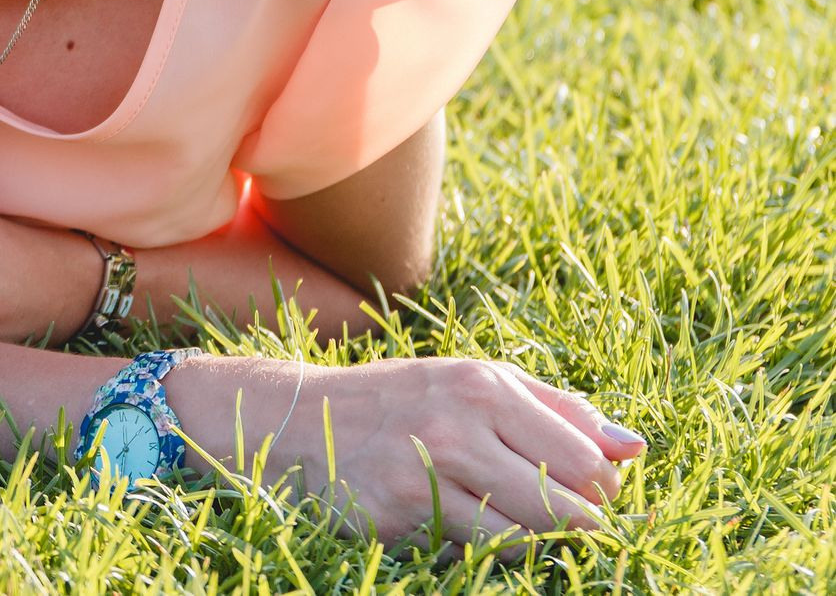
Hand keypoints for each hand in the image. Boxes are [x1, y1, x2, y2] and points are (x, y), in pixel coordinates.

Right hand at [167, 354, 648, 562]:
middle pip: (565, 507)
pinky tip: (467, 524)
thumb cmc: (404, 399)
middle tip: (564, 516)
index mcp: (481, 387)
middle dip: (579, 522)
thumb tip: (635, 448)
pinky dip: (484, 549)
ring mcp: (422, 477)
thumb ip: (557, 408)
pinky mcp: (396, 519)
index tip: (590, 490)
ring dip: (534, 541)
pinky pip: (473, 554)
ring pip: (526, 540)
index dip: (602, 487)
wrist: (299, 421)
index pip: (586, 460)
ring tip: (514, 518)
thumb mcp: (475, 381)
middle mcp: (453, 428)